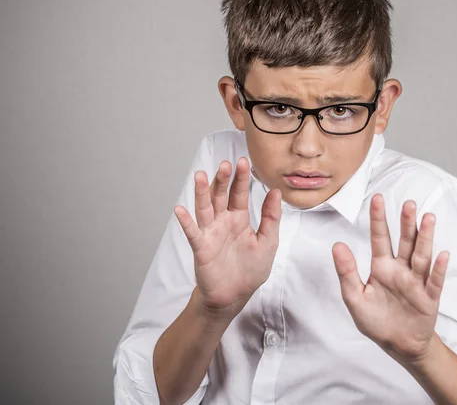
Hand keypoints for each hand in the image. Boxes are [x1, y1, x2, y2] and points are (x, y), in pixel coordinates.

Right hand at [174, 157, 281, 317]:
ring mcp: (210, 233)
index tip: (243, 161)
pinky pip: (193, 233)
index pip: (240, 193)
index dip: (241, 178)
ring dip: (201, 192)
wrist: (235, 296)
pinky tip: (180, 209)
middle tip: (225, 164)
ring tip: (200, 175)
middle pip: (221, 195)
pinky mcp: (201, 248)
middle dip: (222, 179)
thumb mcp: (268, 242)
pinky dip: (185, 222)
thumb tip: (276, 192)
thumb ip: (271, 217)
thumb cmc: (250, 269)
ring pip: (205, 208)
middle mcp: (223, 221)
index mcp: (239, 218)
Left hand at [332, 194, 449, 364]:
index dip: (378, 218)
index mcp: (382, 267)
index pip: (380, 238)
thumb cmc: (375, 320)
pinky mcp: (429, 298)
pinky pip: (434, 282)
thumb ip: (346, 272)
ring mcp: (416, 282)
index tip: (377, 198)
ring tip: (428, 218)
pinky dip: (438, 269)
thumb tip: (336, 245)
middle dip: (406, 223)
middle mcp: (401, 269)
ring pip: (422, 256)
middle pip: (405, 242)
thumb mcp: (354, 298)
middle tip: (408, 203)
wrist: (398, 345)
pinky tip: (442, 254)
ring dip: (425, 237)